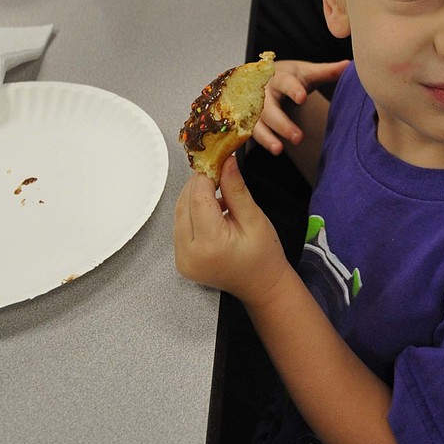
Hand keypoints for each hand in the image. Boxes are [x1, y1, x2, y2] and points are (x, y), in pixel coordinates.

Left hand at [174, 155, 288, 306]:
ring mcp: (182, 260)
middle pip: (185, 204)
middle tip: (216, 166)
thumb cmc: (263, 255)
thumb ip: (236, 189)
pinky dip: (193, 210)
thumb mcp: (254, 218)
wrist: (262, 285)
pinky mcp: (181, 259)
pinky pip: (181, 225)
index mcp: (210, 245)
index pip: (198, 199)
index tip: (216, 157)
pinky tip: (211, 204)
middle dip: (199, 183)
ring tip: (216, 185)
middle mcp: (189, 254)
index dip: (205, 175)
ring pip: (180, 213)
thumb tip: (226, 161)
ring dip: (195, 195)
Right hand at [253, 59, 348, 154]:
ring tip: (278, 149)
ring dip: (266, 137)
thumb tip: (349, 65)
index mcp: (279, 77)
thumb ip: (327, 71)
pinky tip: (266, 150)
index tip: (302, 98)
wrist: (266, 77)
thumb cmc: (290, 76)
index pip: (286, 83)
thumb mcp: (307, 72)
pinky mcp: (250, 121)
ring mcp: (254, 108)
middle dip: (282, 123)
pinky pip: (251, 132)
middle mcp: (264, 93)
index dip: (293, 90)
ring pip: (257, 123)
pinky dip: (257, 141)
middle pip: (269, 108)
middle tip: (298, 137)